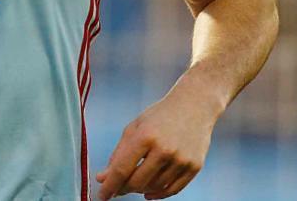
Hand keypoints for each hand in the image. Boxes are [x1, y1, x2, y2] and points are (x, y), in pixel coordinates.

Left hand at [95, 90, 219, 199]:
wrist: (194, 105)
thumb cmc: (159, 116)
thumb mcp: (134, 128)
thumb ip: (118, 154)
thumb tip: (103, 179)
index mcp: (145, 136)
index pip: (122, 169)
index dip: (109, 186)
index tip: (102, 196)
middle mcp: (164, 149)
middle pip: (137, 182)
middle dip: (123, 188)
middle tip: (118, 188)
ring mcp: (181, 159)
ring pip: (154, 187)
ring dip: (141, 189)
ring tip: (136, 181)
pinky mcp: (194, 166)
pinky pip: (172, 190)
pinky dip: (158, 194)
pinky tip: (148, 192)